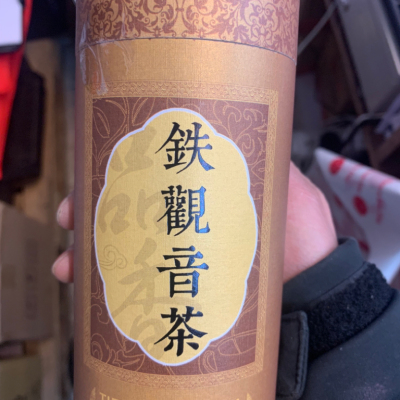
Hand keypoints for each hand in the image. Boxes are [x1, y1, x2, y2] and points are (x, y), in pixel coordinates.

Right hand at [51, 163, 336, 283]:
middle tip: (69, 218)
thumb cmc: (303, 239)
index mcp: (203, 196)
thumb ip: (268, 160)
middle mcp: (187, 224)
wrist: (312, 296)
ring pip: (124, 249)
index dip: (122, 173)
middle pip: (131, 212)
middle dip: (92, 211)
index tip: (94, 172)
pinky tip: (82, 289)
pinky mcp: (182, 289)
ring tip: (67, 264)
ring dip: (89, 252)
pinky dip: (107, 286)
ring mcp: (182, 257)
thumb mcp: (287, 189)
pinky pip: (137, 285)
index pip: (155, 177)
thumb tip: (242, 123)